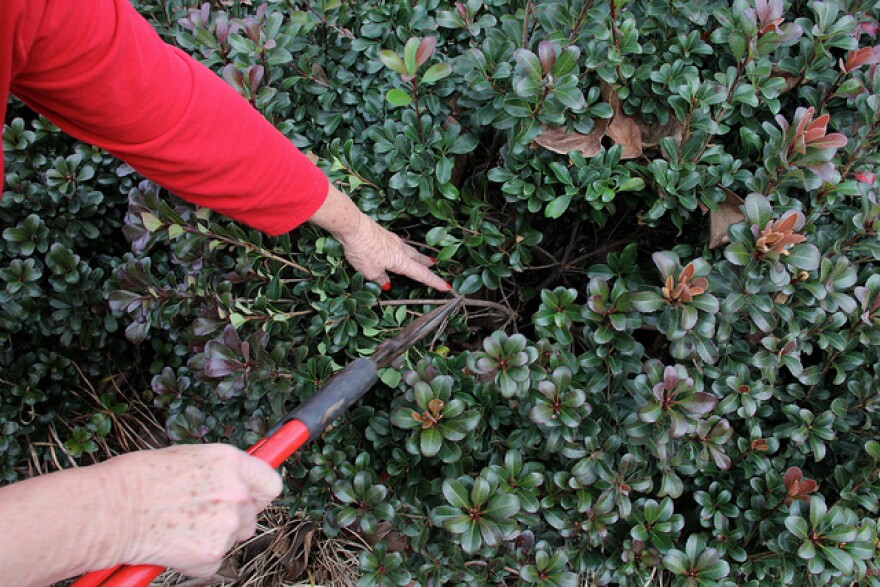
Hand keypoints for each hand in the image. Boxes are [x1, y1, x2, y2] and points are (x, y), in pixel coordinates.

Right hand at [99, 444, 281, 577]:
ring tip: (177, 527)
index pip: (270, 483)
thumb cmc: (137, 479)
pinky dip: (194, 560)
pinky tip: (171, 545)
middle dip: (230, 520)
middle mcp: (235, 491)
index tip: (250, 499)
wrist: (108, 509)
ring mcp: (225, 523)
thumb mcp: (187, 458)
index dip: (259, 494)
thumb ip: (218, 471)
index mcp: (230, 462)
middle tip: (198, 516)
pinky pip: (211, 563)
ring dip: (211, 538)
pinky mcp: (210, 553)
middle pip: (251, 516)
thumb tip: (235, 479)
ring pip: (231, 539)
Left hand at [307, 185, 451, 291]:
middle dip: (426, 264)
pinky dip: (402, 250)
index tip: (446, 287)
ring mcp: (392, 240)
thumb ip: (380, 278)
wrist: (353, 226)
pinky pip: (398, 245)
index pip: (421, 274)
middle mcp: (400, 250)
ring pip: (409, 251)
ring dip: (416, 256)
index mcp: (400, 261)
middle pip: (417, 259)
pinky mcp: (384, 235)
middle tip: (434, 266)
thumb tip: (387, 283)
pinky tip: (397, 250)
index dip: (434, 282)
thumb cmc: (363, 250)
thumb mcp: (370, 271)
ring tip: (420, 259)